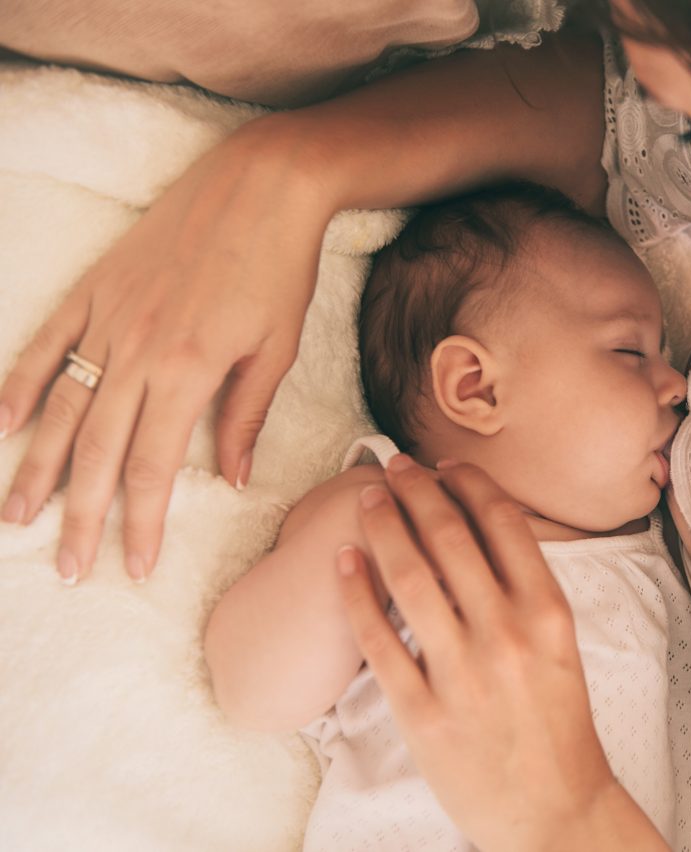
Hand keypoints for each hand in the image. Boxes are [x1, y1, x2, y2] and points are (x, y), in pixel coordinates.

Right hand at [0, 123, 331, 583]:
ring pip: (60, 405)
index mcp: (189, 371)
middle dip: (80, 515)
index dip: (142, 521)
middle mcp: (138, 350)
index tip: (135, 566)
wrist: (261, 184)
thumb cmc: (279, 268)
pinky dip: (19, 383)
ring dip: (35, 466)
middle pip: (96, 450)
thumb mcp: (277, 348)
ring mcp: (109, 316)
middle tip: (66, 567)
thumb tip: (233, 480)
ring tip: (16, 516)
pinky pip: (47, 342)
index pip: (154, 465)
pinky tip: (1, 425)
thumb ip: (245, 416)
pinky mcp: (94, 287)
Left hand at [337, 456, 666, 851]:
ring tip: (369, 499)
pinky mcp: (422, 711)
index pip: (503, 522)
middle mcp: (507, 632)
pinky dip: (357, 593)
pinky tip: (345, 562)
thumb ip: (528, 592)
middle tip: (395, 466)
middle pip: (451, 536)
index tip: (446, 465)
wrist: (555, 810)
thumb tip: (483, 532)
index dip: (469, 482)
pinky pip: (379, 639)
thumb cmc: (560, 726)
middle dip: (417, 489)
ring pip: (410, 577)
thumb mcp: (561, 647)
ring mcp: (462, 672)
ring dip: (384, 526)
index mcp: (548, 612)